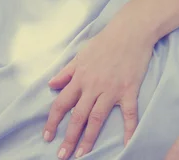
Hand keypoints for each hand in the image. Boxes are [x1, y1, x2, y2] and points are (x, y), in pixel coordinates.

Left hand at [43, 19, 154, 158]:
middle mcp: (93, 86)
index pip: (62, 103)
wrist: (130, 30)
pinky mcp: (129, 90)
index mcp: (80, 77)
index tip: (47, 137)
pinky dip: (129, 129)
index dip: (53, 121)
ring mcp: (112, 89)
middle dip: (69, 138)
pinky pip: (129, 113)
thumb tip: (51, 85)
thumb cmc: (105, 41)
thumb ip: (66, 72)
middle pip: (78, 116)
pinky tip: (127, 144)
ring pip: (97, 118)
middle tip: (62, 156)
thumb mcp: (81, 54)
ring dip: (89, 138)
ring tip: (82, 154)